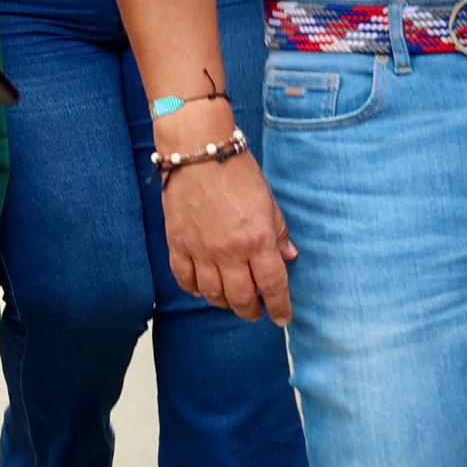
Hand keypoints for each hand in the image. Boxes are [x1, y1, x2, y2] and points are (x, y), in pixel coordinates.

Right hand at [160, 138, 296, 324]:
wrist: (198, 150)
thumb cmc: (236, 170)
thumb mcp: (268, 200)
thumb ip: (278, 231)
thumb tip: (288, 256)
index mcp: (257, 239)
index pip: (273, 286)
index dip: (280, 307)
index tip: (282, 317)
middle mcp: (229, 251)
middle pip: (242, 298)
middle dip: (252, 311)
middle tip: (256, 311)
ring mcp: (200, 250)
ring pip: (212, 295)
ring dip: (224, 302)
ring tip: (231, 299)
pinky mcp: (177, 244)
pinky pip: (185, 279)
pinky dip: (195, 289)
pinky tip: (203, 288)